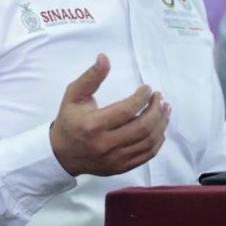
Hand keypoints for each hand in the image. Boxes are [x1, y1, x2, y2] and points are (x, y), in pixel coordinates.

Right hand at [49, 54, 170, 176]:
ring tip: (164, 109)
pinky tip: (160, 128)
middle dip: (156, 110)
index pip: (127, 111)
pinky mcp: (120, 167)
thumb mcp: (74, 95)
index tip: (148, 88)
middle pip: (142, 128)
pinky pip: (147, 155)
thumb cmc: (69, 121)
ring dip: (161, 124)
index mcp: (93, 125)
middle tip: (160, 98)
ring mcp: (115, 159)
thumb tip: (104, 57)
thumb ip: (91, 76)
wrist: (61, 155)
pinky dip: (158, 141)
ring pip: (148, 142)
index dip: (142, 98)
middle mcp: (105, 144)